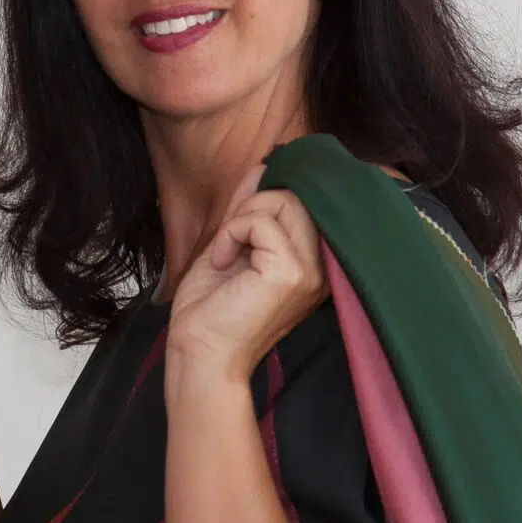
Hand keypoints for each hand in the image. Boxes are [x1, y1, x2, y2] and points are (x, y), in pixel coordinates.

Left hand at [167, 167, 327, 387]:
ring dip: (242, 218)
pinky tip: (223, 263)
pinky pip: (261, 222)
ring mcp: (311, 270)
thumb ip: (249, 207)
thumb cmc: (212, 309)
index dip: (268, 195)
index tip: (238, 221)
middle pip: (298, 195)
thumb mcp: (232, 244)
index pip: (307, 200)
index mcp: (313, 262)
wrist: (200, 354)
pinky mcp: (292, 273)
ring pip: (285, 201)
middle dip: (254, 204)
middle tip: (231, 241)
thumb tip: (262, 168)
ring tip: (227, 253)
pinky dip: (231, 233)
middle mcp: (321, 267)